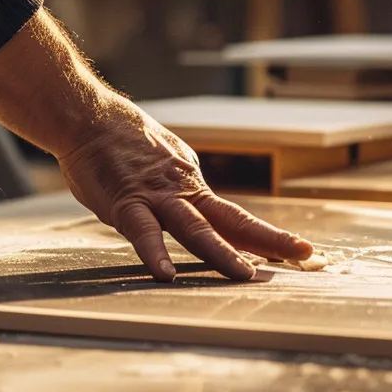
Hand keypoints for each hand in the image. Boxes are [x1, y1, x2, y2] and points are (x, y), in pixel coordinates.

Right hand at [57, 101, 314, 281]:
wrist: (90, 116)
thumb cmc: (120, 144)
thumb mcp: (163, 164)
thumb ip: (180, 189)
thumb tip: (194, 209)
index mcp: (192, 186)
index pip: (235, 218)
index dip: (266, 236)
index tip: (297, 250)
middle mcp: (182, 191)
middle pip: (231, 221)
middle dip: (268, 240)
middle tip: (302, 256)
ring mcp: (156, 197)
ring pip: (195, 228)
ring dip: (221, 253)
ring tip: (245, 275)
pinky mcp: (125, 202)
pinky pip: (142, 231)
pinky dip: (154, 252)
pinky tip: (165, 274)